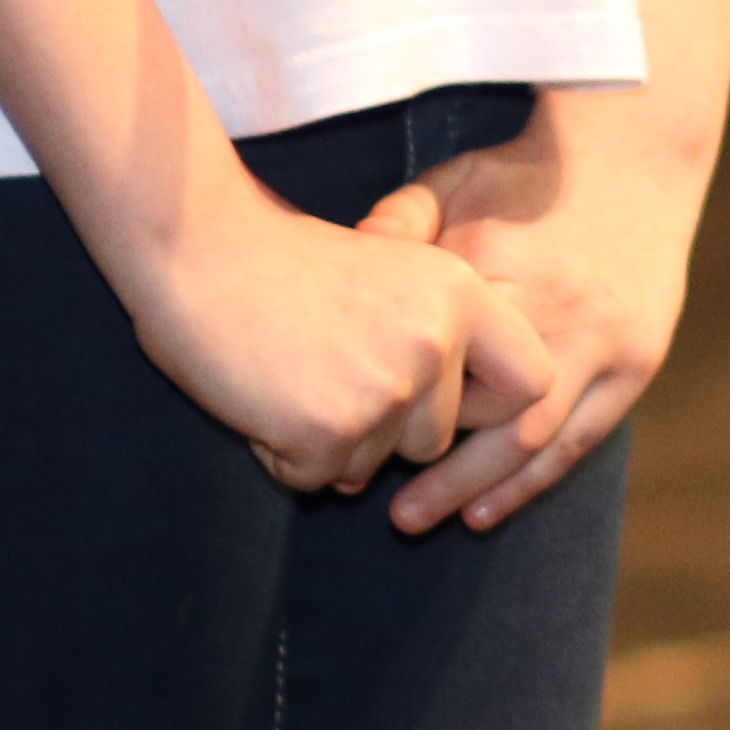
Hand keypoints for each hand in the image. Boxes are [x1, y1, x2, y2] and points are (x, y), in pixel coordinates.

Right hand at [117, 184, 551, 495]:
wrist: (199, 250)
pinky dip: (283, 456)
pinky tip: (261, 397)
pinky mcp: (330, 430)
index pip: (531, 381)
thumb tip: (454, 422)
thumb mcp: (389, 269)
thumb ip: (434, 332)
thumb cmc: (284, 262)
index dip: (492, 408)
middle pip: (436, 441)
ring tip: (291, 376)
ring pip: (373, 466)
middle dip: (383, 432)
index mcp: (460, 294)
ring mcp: (386, 389)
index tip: (447, 402)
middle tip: (326, 374)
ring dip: (330, 443)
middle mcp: (435, 341)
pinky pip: (317, 478)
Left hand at [357, 92, 705, 534]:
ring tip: (414, 518)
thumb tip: (344, 267)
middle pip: (480, 410)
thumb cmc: (525, 171)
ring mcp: (603, 344)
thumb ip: (398, 224)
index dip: (392, 400)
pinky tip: (486, 512)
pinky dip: (530, 483)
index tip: (345, 427)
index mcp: (501, 269)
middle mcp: (556, 313)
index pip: (437, 357)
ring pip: (529, 439)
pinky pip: (578, 440)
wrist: (635, 155)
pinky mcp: (636, 363)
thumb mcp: (453, 181)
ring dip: (470, 487)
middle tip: (360, 489)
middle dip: (423, 459)